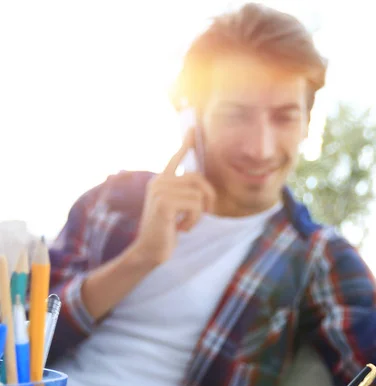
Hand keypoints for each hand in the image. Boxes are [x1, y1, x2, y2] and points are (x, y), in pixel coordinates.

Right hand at [130, 131, 215, 267]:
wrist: (149, 250)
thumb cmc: (166, 232)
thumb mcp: (176, 210)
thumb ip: (185, 194)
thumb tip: (204, 188)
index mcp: (161, 181)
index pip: (175, 158)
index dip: (186, 143)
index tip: (194, 127)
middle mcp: (159, 181)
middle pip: (198, 179)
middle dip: (208, 197)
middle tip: (206, 214)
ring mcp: (160, 190)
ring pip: (198, 194)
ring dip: (199, 214)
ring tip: (186, 224)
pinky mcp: (164, 202)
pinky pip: (195, 205)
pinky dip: (194, 220)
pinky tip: (182, 228)